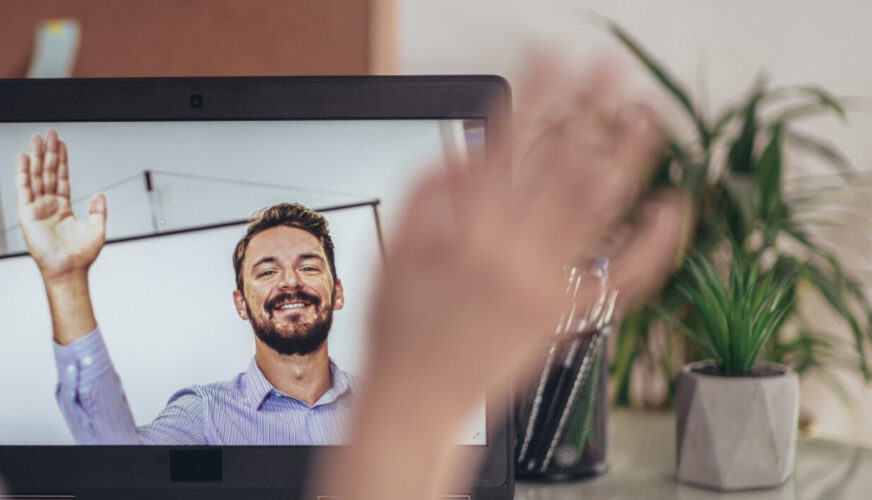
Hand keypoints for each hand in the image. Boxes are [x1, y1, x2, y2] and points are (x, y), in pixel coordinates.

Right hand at [15, 129, 106, 282]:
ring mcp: (37, 209)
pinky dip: (22, 173)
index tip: (61, 144)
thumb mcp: (97, 229)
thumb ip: (98, 210)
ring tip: (36, 139)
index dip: (62, 160)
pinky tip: (24, 158)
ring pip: (36, 177)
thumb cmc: (81, 257)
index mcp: (63, 208)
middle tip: (48, 133)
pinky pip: (23, 190)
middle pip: (47, 173)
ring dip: (36, 157)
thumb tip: (100, 194)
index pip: (61, 177)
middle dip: (48, 152)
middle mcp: (48, 206)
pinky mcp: (27, 215)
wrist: (69, 270)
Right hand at [328, 55, 688, 499]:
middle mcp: (515, 258)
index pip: (508, 148)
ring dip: (627, 159)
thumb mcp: (393, 255)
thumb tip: (469, 157)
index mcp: (469, 239)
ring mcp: (548, 288)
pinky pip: (623, 277)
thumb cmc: (399, 334)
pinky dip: (655, 243)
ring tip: (647, 117)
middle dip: (590, 111)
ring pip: (600, 211)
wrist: (416, 406)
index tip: (551, 56)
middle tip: (612, 69)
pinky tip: (671, 207)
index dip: (533, 95)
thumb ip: (428, 197)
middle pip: (563, 168)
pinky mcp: (566, 316)